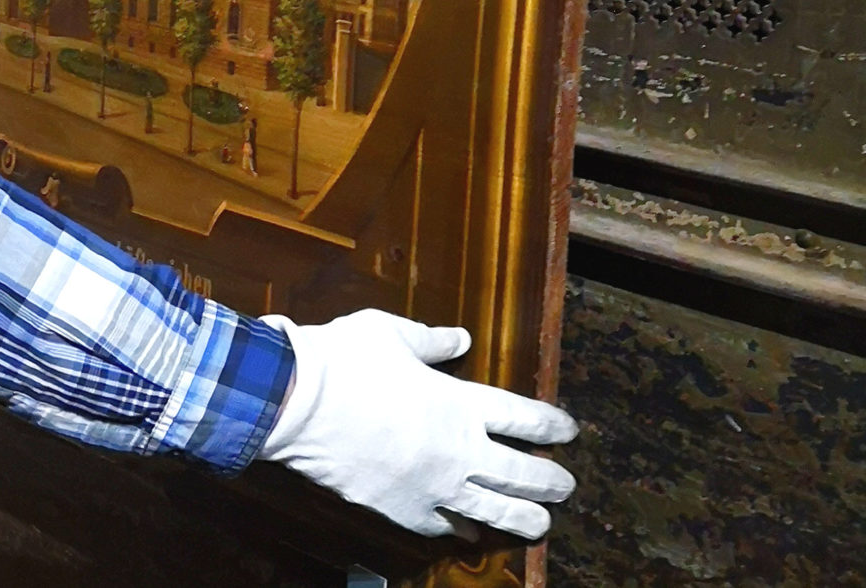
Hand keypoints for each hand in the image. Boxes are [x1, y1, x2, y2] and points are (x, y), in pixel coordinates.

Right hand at [257, 310, 576, 539]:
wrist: (296, 403)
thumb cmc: (343, 360)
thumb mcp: (390, 333)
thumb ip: (431, 340)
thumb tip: (459, 338)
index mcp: (460, 402)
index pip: (524, 418)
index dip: (552, 425)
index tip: (568, 430)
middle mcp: (458, 450)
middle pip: (521, 473)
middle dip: (551, 481)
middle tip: (566, 486)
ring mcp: (433, 485)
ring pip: (492, 510)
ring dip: (524, 518)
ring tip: (541, 524)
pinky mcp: (402, 508)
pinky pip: (442, 526)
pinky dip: (460, 530)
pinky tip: (469, 533)